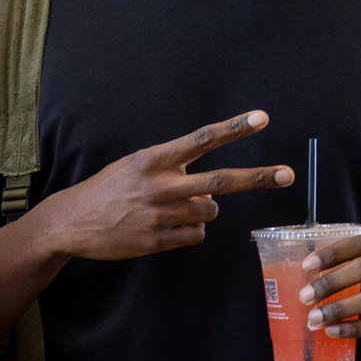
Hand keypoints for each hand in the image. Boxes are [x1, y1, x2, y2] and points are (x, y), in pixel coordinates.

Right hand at [43, 112, 293, 261]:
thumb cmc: (108, 189)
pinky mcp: (157, 240)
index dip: (234, 128)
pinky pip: (195, 235)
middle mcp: (160, 185)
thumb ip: (171, 168)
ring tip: (177, 209)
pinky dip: (190, 230)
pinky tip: (167, 228)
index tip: (262, 119)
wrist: (72, 222)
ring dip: (203, 211)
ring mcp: (159, 215)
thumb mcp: (135, 166)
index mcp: (153, 159)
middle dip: (257, 177)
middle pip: (220, 181)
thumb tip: (209, 189)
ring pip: (209, 212)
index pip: (202, 139)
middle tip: (287, 174)